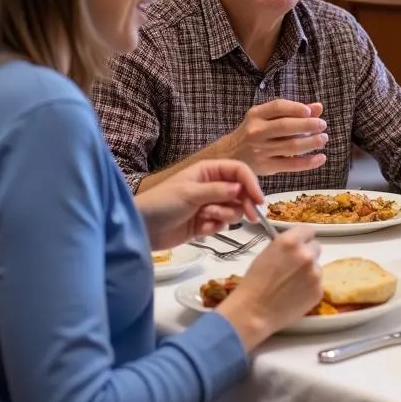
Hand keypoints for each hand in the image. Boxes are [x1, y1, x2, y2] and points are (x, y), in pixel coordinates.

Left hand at [135, 160, 263, 248]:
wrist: (141, 228)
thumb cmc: (162, 203)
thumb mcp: (190, 193)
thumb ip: (218, 191)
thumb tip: (240, 189)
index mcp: (208, 171)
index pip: (238, 171)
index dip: (251, 184)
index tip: (259, 200)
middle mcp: (212, 186)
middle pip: (241, 192)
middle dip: (245, 204)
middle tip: (251, 217)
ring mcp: (209, 205)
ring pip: (233, 209)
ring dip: (224, 216)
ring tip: (206, 218)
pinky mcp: (205, 223)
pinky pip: (222, 225)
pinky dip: (214, 228)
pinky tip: (200, 229)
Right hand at [217, 226, 322, 350]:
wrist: (253, 312)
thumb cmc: (253, 283)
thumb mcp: (266, 254)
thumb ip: (285, 246)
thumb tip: (295, 246)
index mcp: (290, 242)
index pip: (308, 230)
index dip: (303, 238)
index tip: (300, 244)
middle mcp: (306, 254)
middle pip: (316, 247)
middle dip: (307, 254)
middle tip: (294, 266)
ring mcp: (315, 273)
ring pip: (317, 267)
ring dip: (308, 272)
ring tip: (291, 284)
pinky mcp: (318, 291)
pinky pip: (317, 284)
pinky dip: (309, 288)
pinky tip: (295, 295)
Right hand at [222, 100, 327, 174]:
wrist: (230, 155)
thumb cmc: (255, 132)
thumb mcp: (267, 117)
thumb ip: (292, 111)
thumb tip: (318, 107)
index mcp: (256, 115)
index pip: (278, 107)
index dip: (296, 108)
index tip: (311, 112)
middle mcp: (256, 131)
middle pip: (286, 127)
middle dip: (308, 125)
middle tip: (323, 125)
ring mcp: (260, 150)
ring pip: (291, 147)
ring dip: (312, 142)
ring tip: (323, 139)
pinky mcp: (266, 167)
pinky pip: (291, 165)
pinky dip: (309, 162)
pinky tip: (321, 158)